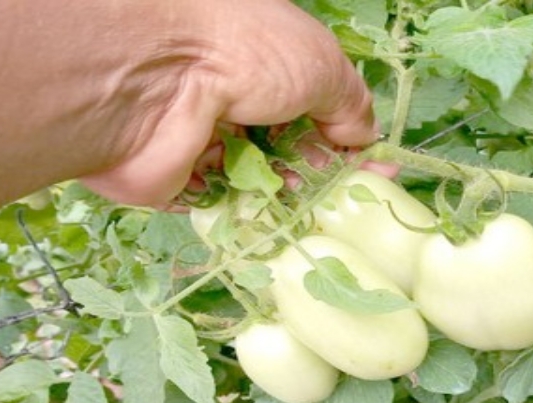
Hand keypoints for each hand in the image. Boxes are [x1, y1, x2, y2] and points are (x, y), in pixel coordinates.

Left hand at [80, 0, 377, 204]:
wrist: (153, 73)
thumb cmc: (245, 50)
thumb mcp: (321, 65)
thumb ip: (349, 104)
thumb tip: (363, 138)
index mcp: (264, 55)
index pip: (314, 102)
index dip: (348, 138)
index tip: (378, 170)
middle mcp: (232, 93)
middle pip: (286, 146)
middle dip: (319, 174)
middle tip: (346, 198)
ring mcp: (202, 138)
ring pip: (256, 181)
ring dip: (285, 197)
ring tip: (305, 205)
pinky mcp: (175, 181)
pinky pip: (221, 208)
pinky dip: (248, 217)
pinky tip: (272, 222)